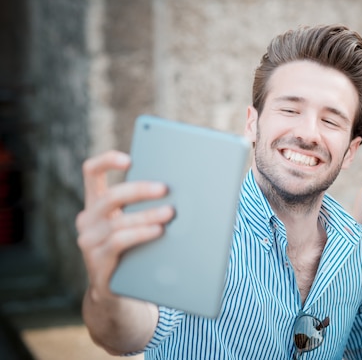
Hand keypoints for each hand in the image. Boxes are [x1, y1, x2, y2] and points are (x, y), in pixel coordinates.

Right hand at [76, 150, 173, 299]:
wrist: (120, 292)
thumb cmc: (135, 250)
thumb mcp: (136, 224)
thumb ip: (146, 206)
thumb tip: (184, 189)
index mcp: (97, 204)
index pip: (91, 172)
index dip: (107, 161)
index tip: (130, 159)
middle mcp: (87, 220)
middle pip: (110, 196)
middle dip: (139, 190)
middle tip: (165, 188)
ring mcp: (89, 241)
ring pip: (119, 222)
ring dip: (148, 215)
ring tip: (170, 212)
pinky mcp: (97, 262)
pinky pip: (119, 242)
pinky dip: (141, 234)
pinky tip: (158, 231)